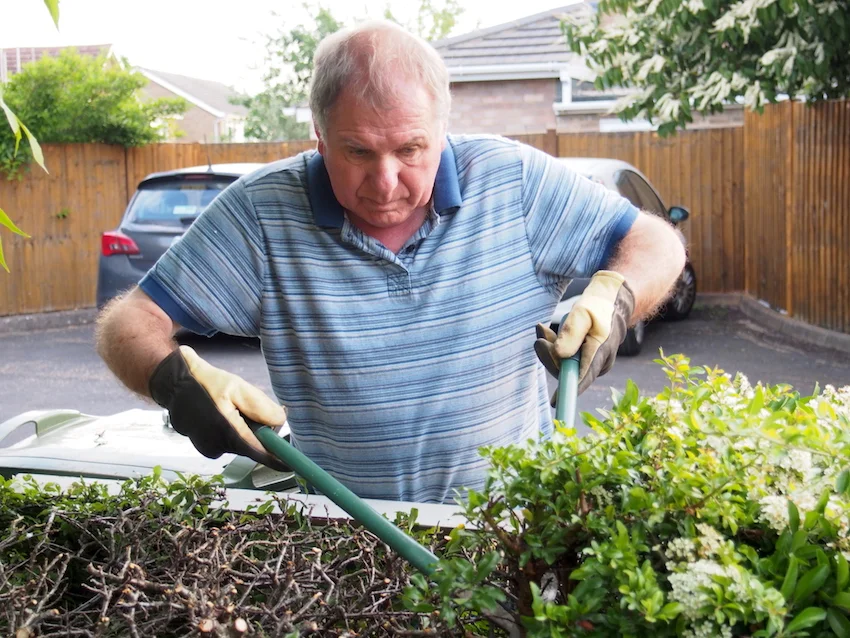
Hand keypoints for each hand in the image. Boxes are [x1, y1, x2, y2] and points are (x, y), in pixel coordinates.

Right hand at [149, 345, 288, 470]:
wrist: (173, 383)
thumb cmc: (207, 383)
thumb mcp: (240, 388)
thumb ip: (262, 408)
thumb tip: (280, 424)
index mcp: (228, 433)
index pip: (260, 453)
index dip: (278, 459)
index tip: (293, 464)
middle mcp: (217, 447)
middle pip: (252, 446)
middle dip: (258, 430)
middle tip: (248, 406)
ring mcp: (208, 449)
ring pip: (241, 442)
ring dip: (244, 428)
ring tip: (228, 405)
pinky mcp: (204, 447)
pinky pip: (229, 441)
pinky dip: (232, 429)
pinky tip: (220, 412)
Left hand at [535, 271, 634, 394]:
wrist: (614, 299)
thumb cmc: (599, 305)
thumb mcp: (582, 314)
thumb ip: (571, 333)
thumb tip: (558, 355)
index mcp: (600, 353)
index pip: (582, 378)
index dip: (568, 391)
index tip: (554, 402)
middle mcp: (599, 362)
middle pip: (568, 371)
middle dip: (550, 356)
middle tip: (539, 339)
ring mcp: (594, 361)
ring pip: (566, 363)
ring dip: (551, 349)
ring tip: (542, 330)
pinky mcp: (588, 357)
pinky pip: (568, 358)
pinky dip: (557, 347)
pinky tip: (548, 332)